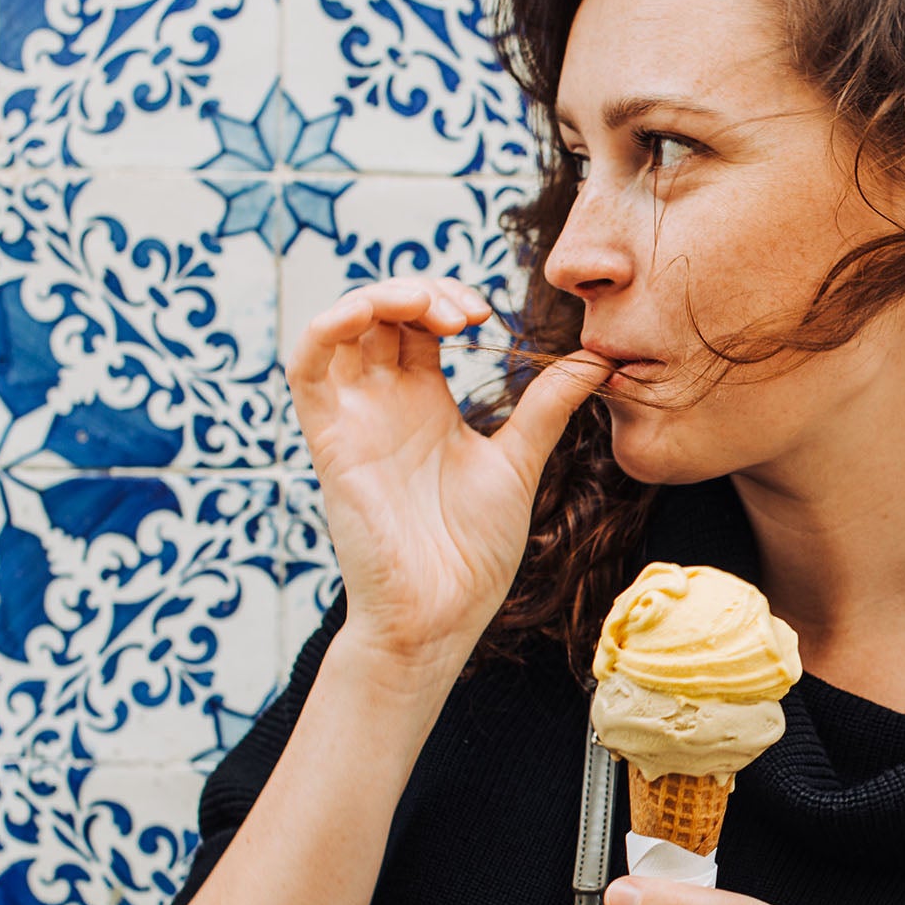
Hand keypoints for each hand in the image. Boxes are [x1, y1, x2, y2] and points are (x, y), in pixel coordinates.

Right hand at [283, 277, 614, 669]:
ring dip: (378, 296)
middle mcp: (384, 402)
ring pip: (340, 327)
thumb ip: (548, 407)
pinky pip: (306, 368)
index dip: (446, 297)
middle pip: (381, 313)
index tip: (489, 313)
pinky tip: (364, 313)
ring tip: (432, 310)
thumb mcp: (518, 461)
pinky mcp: (330, 439)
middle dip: (422, 291)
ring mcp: (354, 417)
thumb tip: (599, 359)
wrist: (442, 613)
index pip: (419, 322)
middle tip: (470, 312)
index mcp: (425, 403)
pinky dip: (326, 327)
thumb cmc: (474, 550)